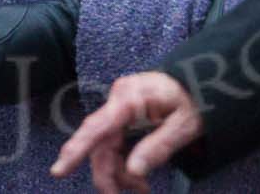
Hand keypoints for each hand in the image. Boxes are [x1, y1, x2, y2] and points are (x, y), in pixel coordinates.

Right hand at [51, 71, 204, 192]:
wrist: (201, 77)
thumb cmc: (195, 97)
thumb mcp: (185, 125)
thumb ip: (158, 146)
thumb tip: (133, 171)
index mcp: (130, 98)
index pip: (97, 127)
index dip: (76, 150)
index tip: (58, 171)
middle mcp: (118, 100)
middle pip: (101, 144)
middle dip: (111, 174)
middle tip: (132, 193)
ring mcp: (119, 106)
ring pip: (106, 147)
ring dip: (119, 171)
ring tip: (142, 188)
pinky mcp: (123, 113)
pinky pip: (114, 142)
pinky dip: (123, 162)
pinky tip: (137, 176)